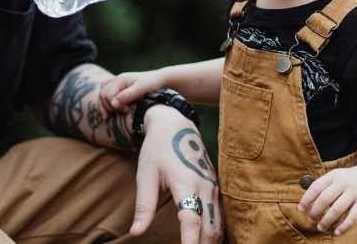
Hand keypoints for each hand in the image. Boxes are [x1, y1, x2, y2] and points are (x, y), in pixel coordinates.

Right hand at [100, 70, 166, 111]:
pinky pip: (107, 94)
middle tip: (122, 112)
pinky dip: (107, 103)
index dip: (114, 105)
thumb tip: (114, 103)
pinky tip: (110, 111)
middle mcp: (117, 80)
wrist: (160, 79)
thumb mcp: (141, 90)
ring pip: (103, 95)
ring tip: (110, 116)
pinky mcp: (120, 88)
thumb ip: (127, 95)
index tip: (126, 111)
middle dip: (108, 106)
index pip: (108, 94)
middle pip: (103, 95)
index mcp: (120, 79)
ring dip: (105, 106)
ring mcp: (117, 84)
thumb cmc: (152, 84)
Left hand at [130, 107, 222, 243]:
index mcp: (186, 182)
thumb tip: (136, 232)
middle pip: (209, 227)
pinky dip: (216, 232)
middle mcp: (204, 186)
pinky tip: (209, 242)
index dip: (190, 241)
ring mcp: (213, 187)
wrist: (176, 125)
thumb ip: (143, 205)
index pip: (191, 219)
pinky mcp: (216, 187)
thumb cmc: (157, 149)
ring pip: (218, 224)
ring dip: (211, 242)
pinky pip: (221, 215)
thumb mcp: (145, 175)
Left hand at [297, 166, 356, 235]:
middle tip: (311, 220)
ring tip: (321, 227)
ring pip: (337, 209)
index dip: (306, 199)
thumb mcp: (335, 177)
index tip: (300, 210)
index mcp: (333, 176)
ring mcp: (354, 192)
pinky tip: (336, 232)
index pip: (316, 187)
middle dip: (315, 211)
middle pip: (325, 198)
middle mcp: (343, 182)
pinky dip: (344, 226)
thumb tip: (307, 205)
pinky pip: (353, 216)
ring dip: (327, 220)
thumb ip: (323, 187)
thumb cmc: (348, 180)